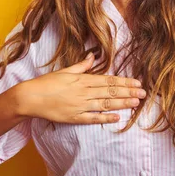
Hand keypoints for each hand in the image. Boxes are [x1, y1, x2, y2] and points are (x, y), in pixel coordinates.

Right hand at [18, 52, 145, 123]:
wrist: (30, 98)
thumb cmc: (47, 83)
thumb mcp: (65, 71)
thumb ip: (81, 66)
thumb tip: (93, 57)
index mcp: (83, 79)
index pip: (108, 80)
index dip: (124, 82)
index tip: (137, 82)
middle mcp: (84, 92)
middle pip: (110, 92)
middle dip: (128, 92)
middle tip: (143, 93)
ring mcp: (80, 105)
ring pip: (105, 104)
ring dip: (122, 103)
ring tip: (135, 103)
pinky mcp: (74, 118)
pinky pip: (93, 118)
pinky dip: (105, 118)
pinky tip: (117, 118)